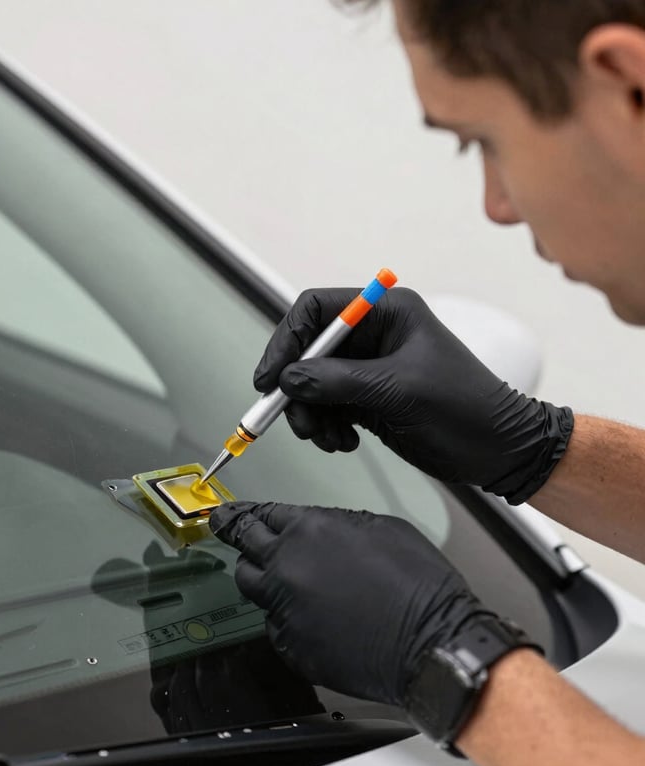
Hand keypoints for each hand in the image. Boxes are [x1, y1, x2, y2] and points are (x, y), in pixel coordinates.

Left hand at [210, 501, 501, 706]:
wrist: (432, 643)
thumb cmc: (419, 586)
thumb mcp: (382, 528)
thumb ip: (338, 524)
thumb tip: (319, 528)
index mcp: (308, 531)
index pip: (262, 515)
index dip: (249, 514)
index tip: (231, 513)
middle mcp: (286, 568)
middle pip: (245, 548)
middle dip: (237, 538)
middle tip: (227, 531)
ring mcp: (285, 610)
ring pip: (254, 588)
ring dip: (263, 579)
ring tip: (284, 580)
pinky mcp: (292, 646)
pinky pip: (276, 626)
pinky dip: (288, 618)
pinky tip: (316, 619)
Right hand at [254, 287, 572, 504]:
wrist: (497, 450)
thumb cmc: (465, 409)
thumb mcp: (397, 391)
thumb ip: (337, 382)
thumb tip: (288, 380)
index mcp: (386, 312)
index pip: (316, 310)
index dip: (287, 341)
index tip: (272, 378)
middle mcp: (374, 335)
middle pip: (308, 351)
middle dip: (298, 388)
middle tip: (297, 420)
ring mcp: (369, 368)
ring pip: (312, 384)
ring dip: (311, 414)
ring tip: (327, 439)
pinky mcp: (368, 398)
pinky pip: (327, 406)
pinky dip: (326, 427)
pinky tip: (344, 442)